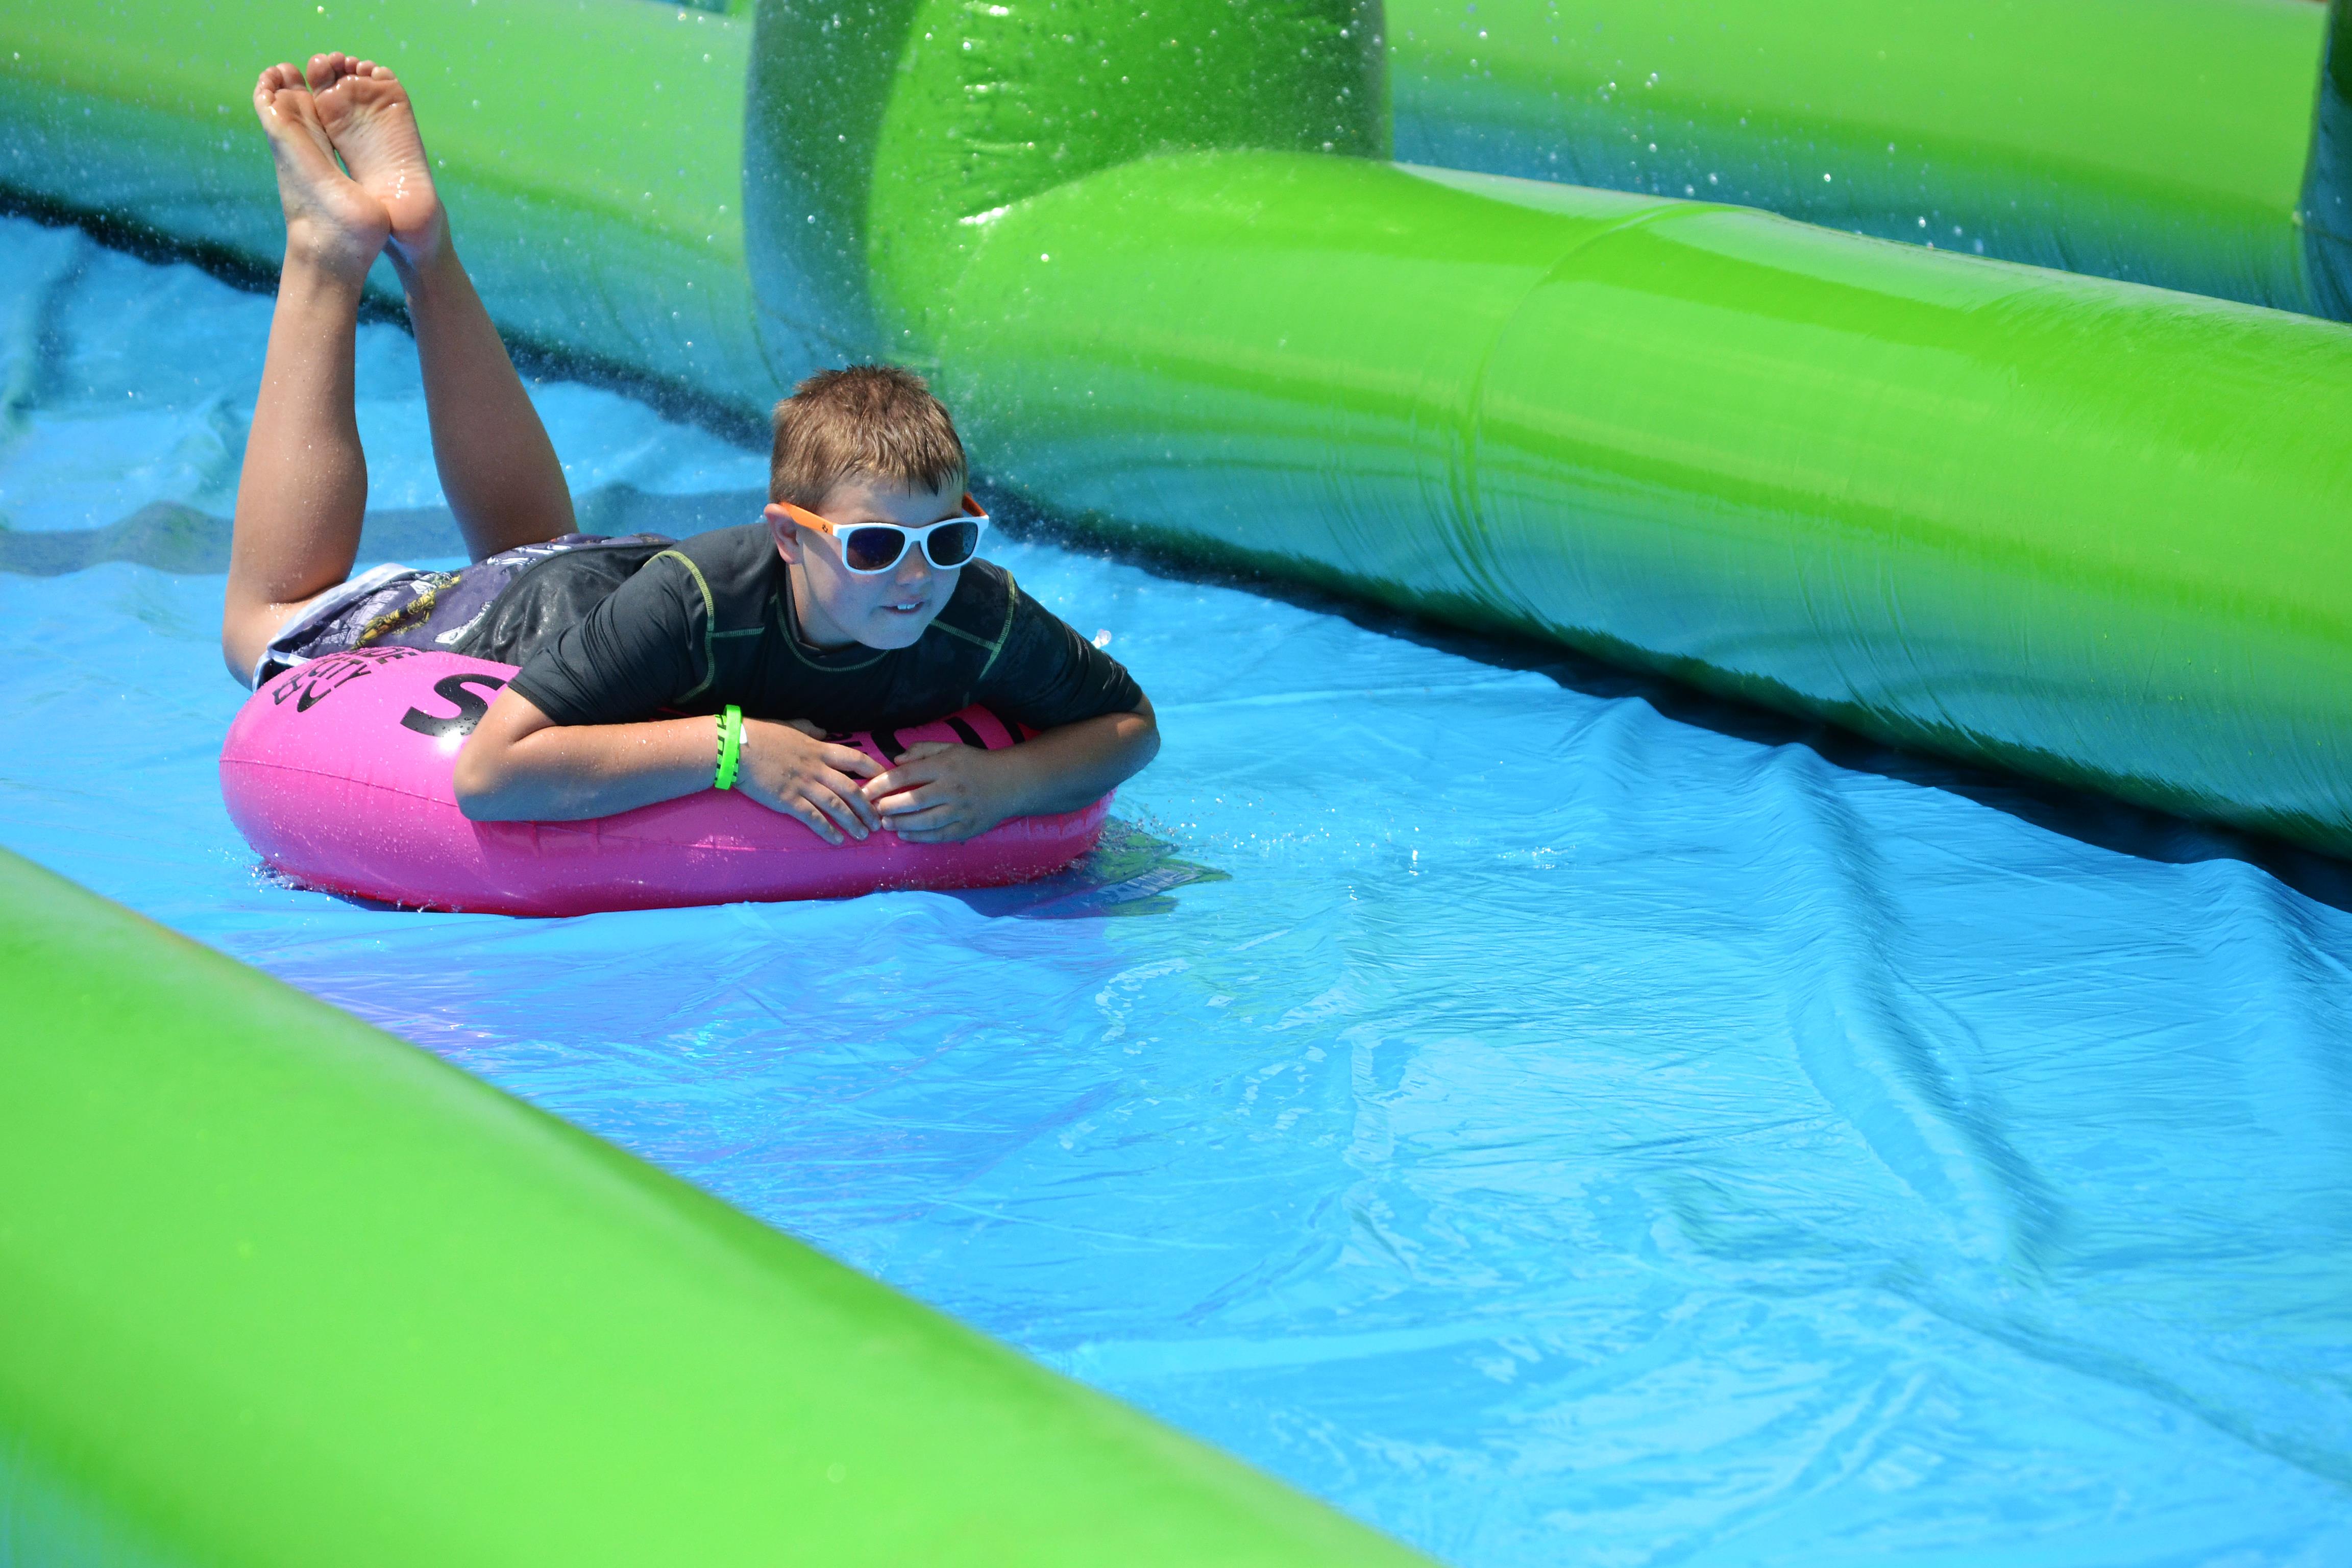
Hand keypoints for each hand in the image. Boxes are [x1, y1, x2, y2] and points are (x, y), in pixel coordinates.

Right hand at [737, 718, 882, 843]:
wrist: (738, 747)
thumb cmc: (762, 735)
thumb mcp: (790, 726)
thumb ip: (809, 729)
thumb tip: (823, 731)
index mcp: (819, 750)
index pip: (855, 760)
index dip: (874, 771)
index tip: (886, 782)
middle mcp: (817, 769)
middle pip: (852, 789)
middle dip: (868, 807)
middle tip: (879, 821)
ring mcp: (804, 785)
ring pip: (837, 807)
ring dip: (853, 822)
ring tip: (864, 835)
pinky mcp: (789, 801)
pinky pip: (814, 819)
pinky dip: (828, 831)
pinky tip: (837, 841)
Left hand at [862, 740, 1022, 842]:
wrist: (1010, 782)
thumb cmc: (975, 763)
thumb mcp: (950, 748)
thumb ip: (922, 750)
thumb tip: (896, 761)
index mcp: (945, 766)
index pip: (906, 775)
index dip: (882, 784)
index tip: (866, 790)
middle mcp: (952, 789)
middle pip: (913, 801)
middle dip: (888, 806)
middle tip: (873, 809)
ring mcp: (961, 810)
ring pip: (924, 821)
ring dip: (900, 824)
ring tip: (885, 823)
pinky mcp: (967, 828)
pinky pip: (938, 836)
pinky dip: (919, 838)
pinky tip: (904, 835)